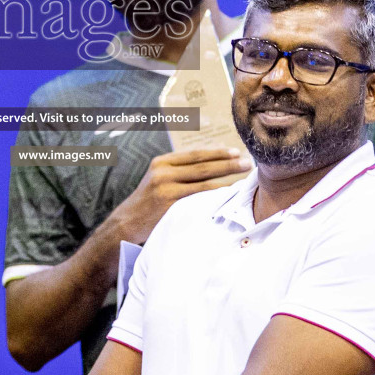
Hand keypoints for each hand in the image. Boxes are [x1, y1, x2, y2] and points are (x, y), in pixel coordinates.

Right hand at [109, 148, 250, 244]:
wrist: (127, 223)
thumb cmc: (149, 201)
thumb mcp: (158, 178)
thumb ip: (178, 171)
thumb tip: (213, 164)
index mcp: (161, 162)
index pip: (195, 154)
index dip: (217, 152)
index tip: (236, 151)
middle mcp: (163, 172)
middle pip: (203, 166)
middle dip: (228, 163)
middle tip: (247, 161)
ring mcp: (166, 189)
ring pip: (204, 182)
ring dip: (227, 179)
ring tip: (244, 177)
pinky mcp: (170, 205)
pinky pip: (199, 198)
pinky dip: (216, 195)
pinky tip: (229, 195)